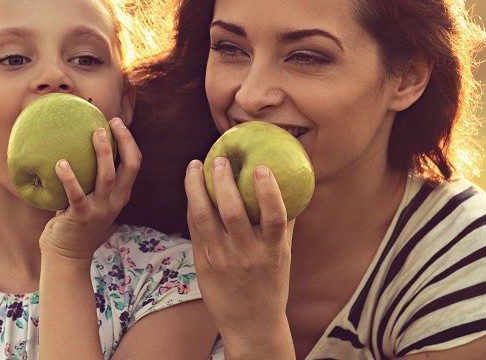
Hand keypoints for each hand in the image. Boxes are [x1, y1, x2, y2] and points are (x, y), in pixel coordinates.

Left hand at [39, 117, 141, 260]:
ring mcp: (100, 210)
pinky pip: (76, 194)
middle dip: (124, 142)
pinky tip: (60, 163)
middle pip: (129, 167)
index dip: (129, 142)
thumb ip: (90, 178)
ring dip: (102, 153)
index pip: (134, 164)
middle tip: (110, 123)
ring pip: (107, 177)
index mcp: (120, 195)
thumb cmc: (75, 220)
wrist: (67, 255)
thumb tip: (75, 144)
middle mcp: (114, 201)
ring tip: (94, 133)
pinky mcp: (81, 217)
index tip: (117, 123)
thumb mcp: (91, 199)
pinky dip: (69, 178)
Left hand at [184, 157, 293, 338]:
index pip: (274, 217)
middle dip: (223, 181)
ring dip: (196, 188)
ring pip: (204, 217)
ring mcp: (222, 260)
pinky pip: (194, 229)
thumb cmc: (271, 284)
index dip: (268, 191)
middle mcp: (247, 255)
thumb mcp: (284, 257)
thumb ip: (286, 225)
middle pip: (233, 212)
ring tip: (194, 166)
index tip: (261, 167)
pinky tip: (192, 190)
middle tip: (219, 159)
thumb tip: (294, 187)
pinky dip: (192, 206)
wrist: (251, 325)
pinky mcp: (203, 265)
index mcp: (273, 252)